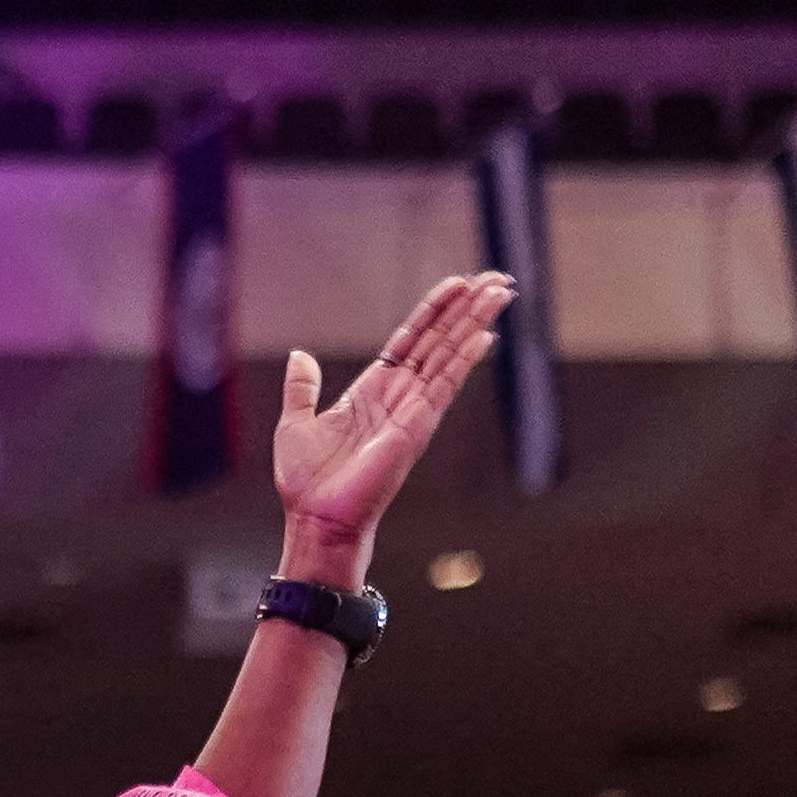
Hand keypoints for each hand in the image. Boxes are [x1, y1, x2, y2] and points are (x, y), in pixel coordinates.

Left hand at [268, 274, 514, 574]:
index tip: (459, 283)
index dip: (435, 310)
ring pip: (449, 354)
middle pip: (440, 339)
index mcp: (374, 390)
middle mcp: (400, 396)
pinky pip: (445, 384)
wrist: (316, 519)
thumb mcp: (296, 423)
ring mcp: (412, 410)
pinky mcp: (417, 426)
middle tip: (496, 278)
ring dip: (475, 322)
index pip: (412, 338)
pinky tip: (484, 335)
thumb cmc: (308, 483)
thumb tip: (299, 356)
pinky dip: (464, 358)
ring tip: (500, 292)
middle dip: (467, 307)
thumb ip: (302, 388)